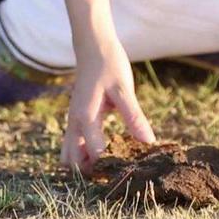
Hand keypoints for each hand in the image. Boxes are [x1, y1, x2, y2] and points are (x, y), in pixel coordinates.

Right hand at [60, 38, 155, 171]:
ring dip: (85, 163)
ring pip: (69, 154)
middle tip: (117, 172)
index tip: (131, 168)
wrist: (93, 47)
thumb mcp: (124, 89)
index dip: (112, 166)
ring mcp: (73, 121)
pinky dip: (85, 152)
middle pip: (73, 162)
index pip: (95, 155)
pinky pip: (74, 143)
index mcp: (86, 117)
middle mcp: (74, 123)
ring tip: (111, 164)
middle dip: (92, 171)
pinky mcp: (77, 117)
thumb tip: (149, 142)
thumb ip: (134, 117)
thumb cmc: (109, 65)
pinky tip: (108, 150)